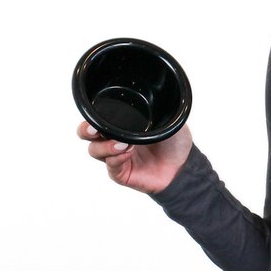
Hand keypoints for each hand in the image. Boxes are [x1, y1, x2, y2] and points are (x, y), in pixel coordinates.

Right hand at [77, 120, 192, 194]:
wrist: (185, 165)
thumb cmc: (174, 142)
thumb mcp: (170, 120)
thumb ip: (161, 110)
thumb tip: (157, 98)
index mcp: (123, 124)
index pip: (99, 117)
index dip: (92, 115)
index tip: (95, 111)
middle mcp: (115, 139)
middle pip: (88, 134)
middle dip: (86, 130)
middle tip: (94, 129)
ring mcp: (117, 157)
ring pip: (95, 151)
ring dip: (105, 146)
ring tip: (123, 144)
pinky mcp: (121, 173)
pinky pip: (111, 166)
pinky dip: (116, 158)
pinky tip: (126, 153)